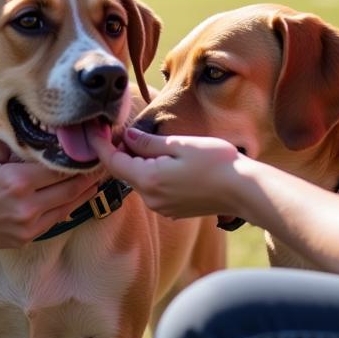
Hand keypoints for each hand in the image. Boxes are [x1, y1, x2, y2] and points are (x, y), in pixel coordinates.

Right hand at [0, 138, 100, 247]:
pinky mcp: (26, 237)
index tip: (91, 152)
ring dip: (84, 195)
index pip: (60, 169)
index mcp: (18, 181)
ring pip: (67, 207)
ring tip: (97, 182)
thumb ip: (11, 145)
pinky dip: (67, 208)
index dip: (79, 161)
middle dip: (89, 178)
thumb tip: (34, 146)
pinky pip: (54, 220)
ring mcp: (28, 225)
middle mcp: (28, 205)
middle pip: (71, 190)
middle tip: (102, 166)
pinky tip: (75, 199)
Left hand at [92, 128, 241, 218]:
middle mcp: (151, 198)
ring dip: (135, 161)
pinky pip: (152, 188)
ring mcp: (162, 207)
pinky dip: (148, 172)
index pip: (113, 162)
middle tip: (116, 128)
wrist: (245, 192)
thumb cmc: (216, 163)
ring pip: (138, 180)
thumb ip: (148, 143)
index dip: (100, 144)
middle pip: (124, 171)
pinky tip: (159, 158)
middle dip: (118, 150)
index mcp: (148, 180)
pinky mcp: (173, 209)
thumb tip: (126, 136)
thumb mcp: (180, 144)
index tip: (93, 128)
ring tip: (138, 140)